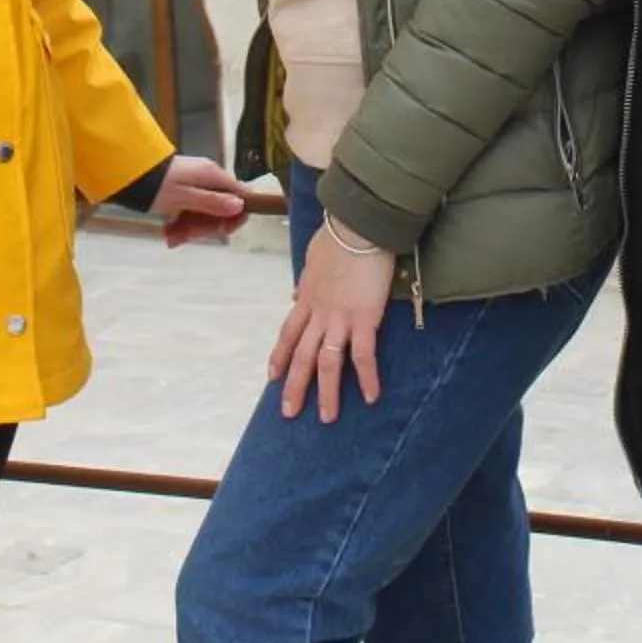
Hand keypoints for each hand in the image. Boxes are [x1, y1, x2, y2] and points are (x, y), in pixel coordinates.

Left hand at [152, 155, 251, 246]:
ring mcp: (194, 184)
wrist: (127, 172)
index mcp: (212, 175)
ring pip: (203, 213)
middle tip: (185, 236)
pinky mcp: (181, 190)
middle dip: (204, 227)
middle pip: (220, 208)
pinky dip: (180, 224)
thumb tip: (240, 205)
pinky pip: (190, 211)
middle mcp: (207, 178)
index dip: (235, 216)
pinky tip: (167, 233)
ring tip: (170, 238)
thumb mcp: (183, 197)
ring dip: (189, 229)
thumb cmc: (155, 184)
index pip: (240, 195)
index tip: (222, 232)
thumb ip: (211, 202)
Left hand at [268, 217, 395, 422]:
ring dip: (327, 392)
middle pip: (302, 356)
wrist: (359, 225)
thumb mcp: (314, 258)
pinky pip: (364, 355)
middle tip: (288, 412)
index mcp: (307, 297)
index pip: (288, 333)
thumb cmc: (340, 234)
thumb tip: (297, 294)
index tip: (271, 375)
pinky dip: (367, 378)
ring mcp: (340, 317)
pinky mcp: (365, 318)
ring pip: (328, 363)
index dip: (279, 356)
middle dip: (294, 386)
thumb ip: (306, 280)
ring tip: (327, 417)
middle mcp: (319, 312)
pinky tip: (370, 397)